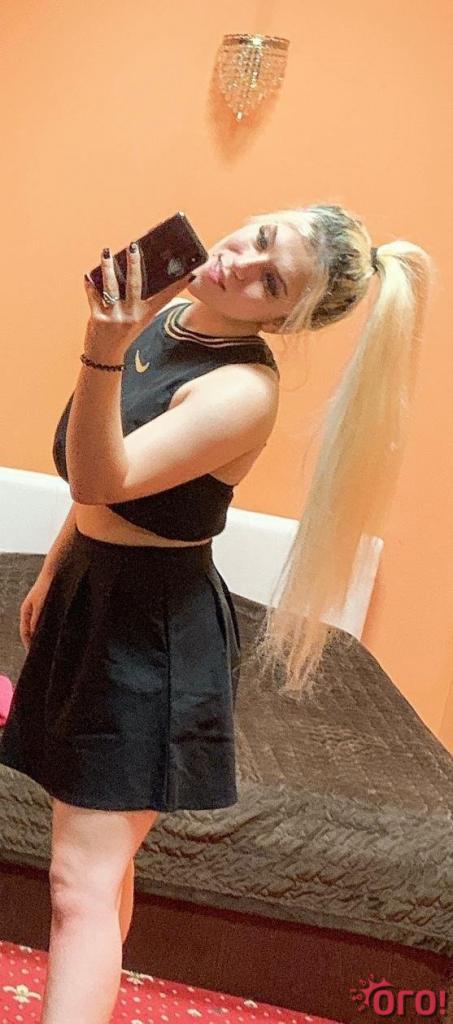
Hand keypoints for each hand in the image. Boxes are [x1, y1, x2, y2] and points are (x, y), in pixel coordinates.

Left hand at [83, 244, 192, 358]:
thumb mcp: (137, 320)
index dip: (177, 286)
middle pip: (134, 285)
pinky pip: (93, 296)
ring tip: (106, 253)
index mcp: (145, 315)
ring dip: (107, 268)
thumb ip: (138, 301)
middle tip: (133, 246)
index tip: (189, 273)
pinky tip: (88, 276)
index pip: (164, 297)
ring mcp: (114, 317)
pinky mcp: (98, 318)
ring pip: (110, 286)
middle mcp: (131, 315)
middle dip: (134, 264)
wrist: (105, 356)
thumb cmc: (123, 334)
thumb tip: (133, 273)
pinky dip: (90, 285)